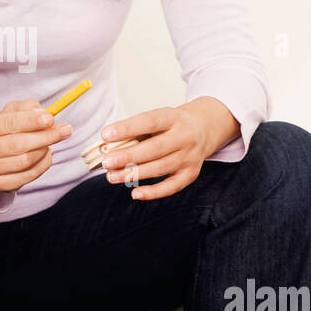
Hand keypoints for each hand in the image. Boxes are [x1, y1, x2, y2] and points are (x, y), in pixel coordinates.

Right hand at [0, 99, 72, 191]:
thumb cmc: (3, 128)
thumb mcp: (11, 111)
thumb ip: (27, 108)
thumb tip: (44, 115)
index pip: (7, 123)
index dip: (30, 121)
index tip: (50, 119)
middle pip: (17, 145)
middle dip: (45, 137)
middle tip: (66, 130)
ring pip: (25, 162)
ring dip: (44, 150)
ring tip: (51, 142)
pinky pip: (28, 176)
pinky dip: (42, 165)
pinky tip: (45, 155)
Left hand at [98, 98, 238, 200]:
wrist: (204, 127)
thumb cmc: (173, 124)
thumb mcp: (158, 117)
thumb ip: (137, 130)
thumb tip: (110, 146)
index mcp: (173, 117)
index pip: (149, 121)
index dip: (127, 128)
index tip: (106, 135)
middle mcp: (185, 136)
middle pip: (155, 148)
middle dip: (128, 156)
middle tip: (107, 162)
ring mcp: (189, 156)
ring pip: (160, 168)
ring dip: (134, 174)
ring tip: (112, 176)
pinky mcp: (191, 173)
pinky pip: (171, 186)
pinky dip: (153, 192)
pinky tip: (136, 193)